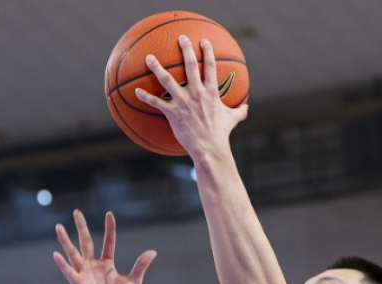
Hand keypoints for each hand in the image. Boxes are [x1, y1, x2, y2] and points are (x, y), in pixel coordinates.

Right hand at [53, 210, 155, 283]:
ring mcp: (85, 275)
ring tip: (58, 226)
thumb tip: (153, 252)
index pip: (108, 242)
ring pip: (74, 254)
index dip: (109, 229)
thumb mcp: (134, 282)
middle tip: (77, 212)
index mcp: (106, 264)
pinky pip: (70, 273)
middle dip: (82, 228)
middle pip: (86, 242)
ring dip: (66, 241)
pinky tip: (56, 254)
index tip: (109, 214)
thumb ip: (140, 266)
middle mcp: (93, 267)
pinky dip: (63, 264)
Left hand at [135, 35, 247, 159]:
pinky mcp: (173, 113)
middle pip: (189, 65)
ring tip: (149, 57)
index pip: (210, 66)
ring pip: (167, 80)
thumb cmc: (221, 134)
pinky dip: (145, 97)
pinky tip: (135, 92)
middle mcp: (196, 93)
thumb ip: (239, 111)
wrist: (210, 148)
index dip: (207, 51)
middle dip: (185, 49)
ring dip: (156, 67)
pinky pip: (156, 102)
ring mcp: (183, 102)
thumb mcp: (233, 119)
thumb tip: (246, 108)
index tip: (203, 41)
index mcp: (211, 92)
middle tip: (180, 38)